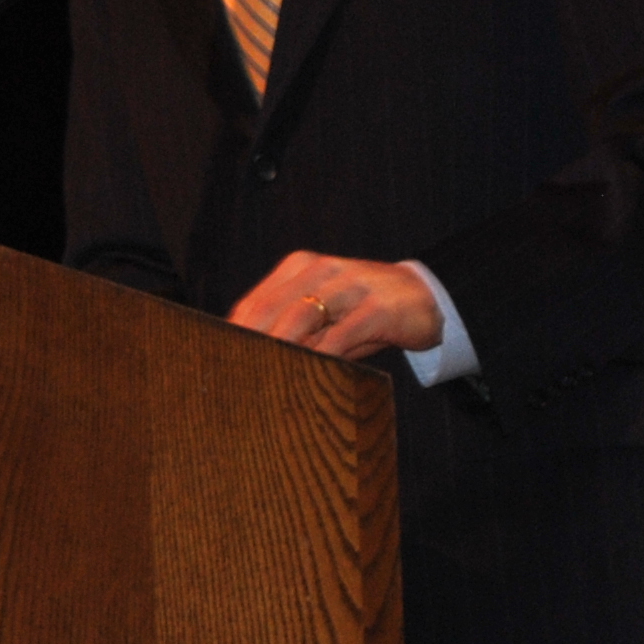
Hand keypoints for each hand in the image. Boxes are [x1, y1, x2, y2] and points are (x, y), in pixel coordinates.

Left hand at [229, 252, 442, 361]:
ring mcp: (351, 286)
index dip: (234, 332)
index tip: (218, 360)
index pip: (256, 300)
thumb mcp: (325, 314)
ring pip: (303, 315)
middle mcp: (322, 271)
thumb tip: (248, 359)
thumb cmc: (364, 312)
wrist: (425, 295)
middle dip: (251, 342)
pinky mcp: (378, 308)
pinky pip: (343, 333)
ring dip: (280, 347)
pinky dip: (323, 354)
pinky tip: (310, 374)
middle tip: (234, 374)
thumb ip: (290, 328)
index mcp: (301, 268)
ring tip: (262, 374)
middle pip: (273, 307)